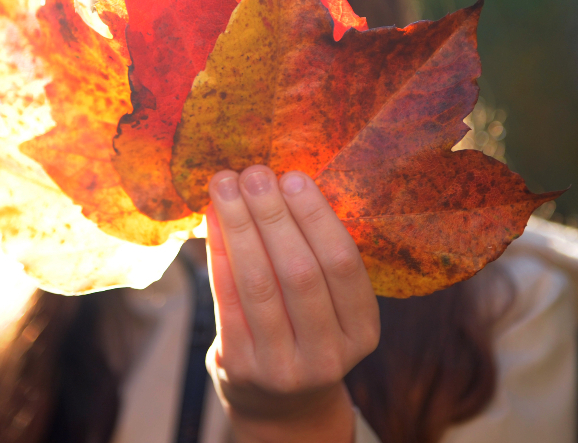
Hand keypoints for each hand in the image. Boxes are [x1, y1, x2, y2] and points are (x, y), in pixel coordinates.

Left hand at [204, 165, 380, 442]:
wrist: (280, 404)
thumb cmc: (306, 330)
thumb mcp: (332, 307)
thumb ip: (317, 256)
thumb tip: (283, 181)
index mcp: (364, 330)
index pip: (343, 264)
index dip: (317, 217)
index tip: (293, 176)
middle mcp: (329, 354)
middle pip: (300, 272)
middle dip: (273, 215)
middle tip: (255, 172)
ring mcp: (284, 367)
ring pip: (259, 284)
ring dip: (240, 226)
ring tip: (226, 184)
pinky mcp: (242, 368)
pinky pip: (227, 300)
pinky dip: (219, 253)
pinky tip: (213, 220)